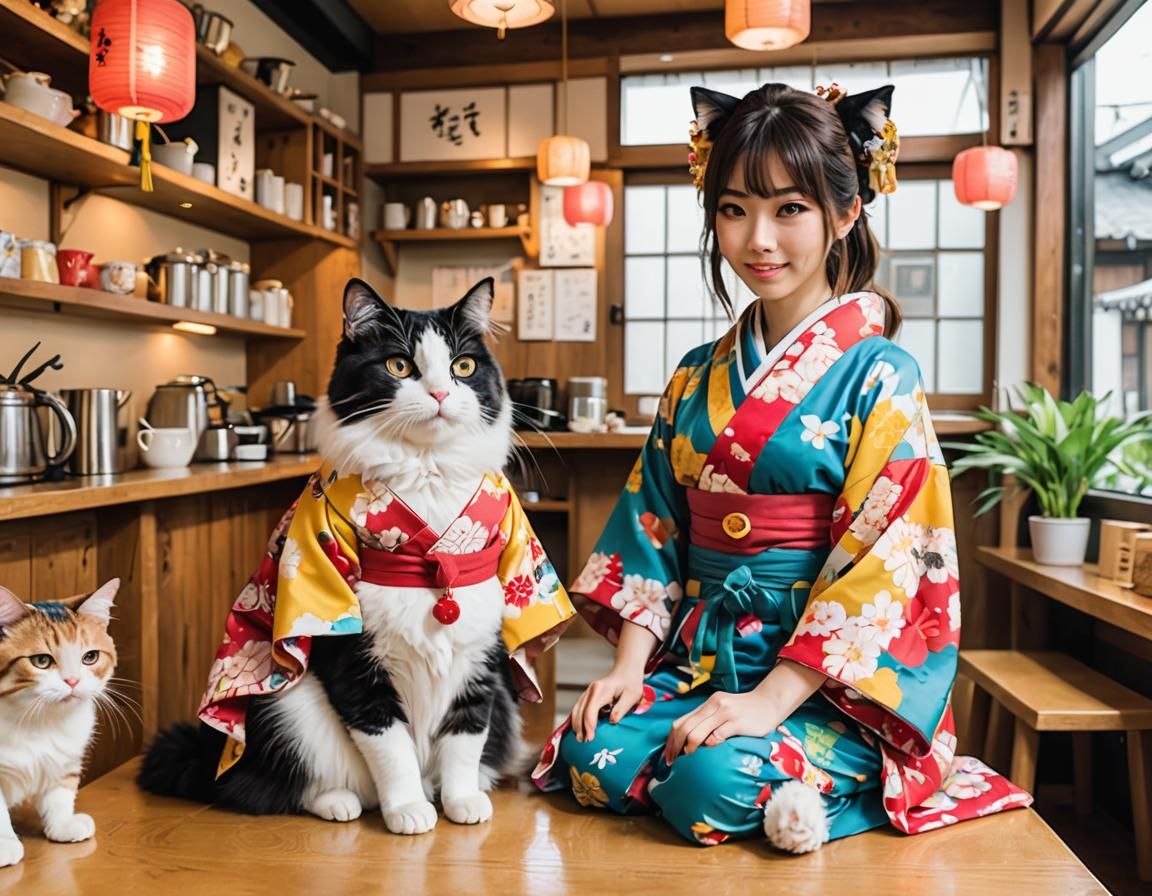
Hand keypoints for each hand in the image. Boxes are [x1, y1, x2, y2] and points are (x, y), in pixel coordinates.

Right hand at [570, 666, 644, 742]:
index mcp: (601, 689)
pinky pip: (579, 708)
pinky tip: (579, 729)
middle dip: (580, 727)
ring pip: (577, 709)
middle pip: (580, 710)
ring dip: (576, 724)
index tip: (590, 738)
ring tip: (579, 739)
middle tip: (583, 742)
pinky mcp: (588, 696)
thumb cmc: (631, 683)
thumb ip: (622, 708)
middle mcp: (591, 690)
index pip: (591, 709)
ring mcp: (588, 692)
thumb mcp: (632, 695)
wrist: (626, 670)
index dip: (589, 725)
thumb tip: (612, 721)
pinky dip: (577, 719)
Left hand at [663, 690, 781, 764]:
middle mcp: (713, 705)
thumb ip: (707, 721)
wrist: (769, 702)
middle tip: (672, 761)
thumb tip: (688, 742)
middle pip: (685, 727)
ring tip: (688, 757)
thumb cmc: (744, 711)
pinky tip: (709, 750)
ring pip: (697, 732)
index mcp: (707, 704)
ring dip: (689, 747)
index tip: (668, 754)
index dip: (671, 739)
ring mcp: (725, 713)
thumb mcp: (722, 711)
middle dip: (675, 746)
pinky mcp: (737, 722)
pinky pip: (718, 736)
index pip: (681, 721)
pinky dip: (710, 744)